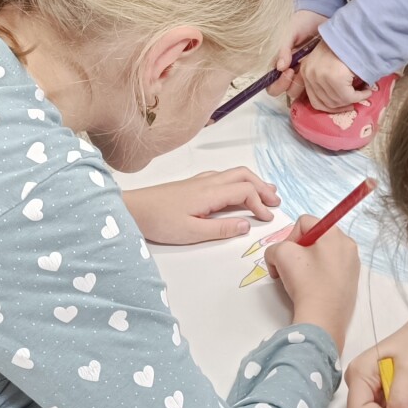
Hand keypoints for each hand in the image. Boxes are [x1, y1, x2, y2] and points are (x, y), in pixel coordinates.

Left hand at [121, 168, 279, 245]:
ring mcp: (199, 181)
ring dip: (252, 182)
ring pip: (233, 174)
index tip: (267, 219)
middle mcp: (208, 182)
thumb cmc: (159, 222)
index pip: (244, 191)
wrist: (132, 209)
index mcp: (210, 193)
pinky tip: (237, 191)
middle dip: (262, 186)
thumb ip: (221, 228)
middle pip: (243, 176)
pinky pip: (223, 177)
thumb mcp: (191, 232)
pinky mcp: (192, 185)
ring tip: (266, 192)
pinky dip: (238, 182)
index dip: (260, 203)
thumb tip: (246, 225)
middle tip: (276, 201)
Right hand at [264, 217, 359, 351]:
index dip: (289, 236)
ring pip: (322, 254)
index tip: (285, 257)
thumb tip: (279, 257)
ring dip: (307, 263)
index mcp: (335, 234)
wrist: (322, 319)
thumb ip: (275, 247)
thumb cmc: (305, 282)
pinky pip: (330, 270)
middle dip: (298, 250)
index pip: (305, 222)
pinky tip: (311, 288)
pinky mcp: (351, 282)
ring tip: (300, 280)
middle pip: (315, 238)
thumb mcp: (281, 255)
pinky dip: (318, 275)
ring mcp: (352, 265)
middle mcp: (348, 246)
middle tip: (290, 268)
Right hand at [270, 10, 328, 97]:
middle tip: (298, 72)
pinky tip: (321, 72)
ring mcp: (304, 72)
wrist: (321, 15)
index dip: (278, 83)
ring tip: (311, 70)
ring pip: (301, 91)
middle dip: (291, 85)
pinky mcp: (318, 72)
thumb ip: (283, 49)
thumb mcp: (290, 32)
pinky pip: (316, 85)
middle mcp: (290, 71)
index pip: (272, 83)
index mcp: (279, 63)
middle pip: (286, 91)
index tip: (288, 71)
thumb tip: (280, 68)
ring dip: (304, 85)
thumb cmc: (302, 22)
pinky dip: (317, 83)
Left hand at [296, 40, 367, 112]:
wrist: (354, 33)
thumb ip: (324, 77)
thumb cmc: (344, 45)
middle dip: (342, 106)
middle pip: (326, 103)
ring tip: (363, 93)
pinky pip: (349, 97)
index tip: (342, 107)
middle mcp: (310, 74)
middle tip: (353, 104)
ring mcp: (321, 77)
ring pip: (338, 101)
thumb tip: (334, 101)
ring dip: (353, 100)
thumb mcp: (326, 60)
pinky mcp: (335, 79)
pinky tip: (367, 91)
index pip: (315, 101)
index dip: (330, 107)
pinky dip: (361, 96)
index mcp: (305, 71)